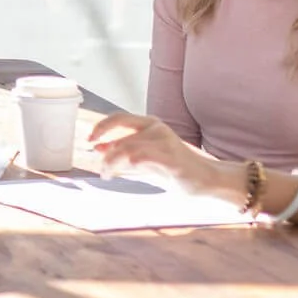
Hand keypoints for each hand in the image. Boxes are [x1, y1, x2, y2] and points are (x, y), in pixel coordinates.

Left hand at [88, 113, 240, 200]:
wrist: (208, 180)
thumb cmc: (176, 168)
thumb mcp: (145, 159)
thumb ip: (124, 153)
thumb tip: (98, 148)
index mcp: (151, 125)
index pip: (119, 117)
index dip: (101, 126)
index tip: (89, 140)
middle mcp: (157, 128)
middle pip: (120, 126)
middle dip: (103, 140)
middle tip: (96, 158)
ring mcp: (165, 141)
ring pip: (126, 146)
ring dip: (110, 161)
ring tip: (106, 173)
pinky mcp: (171, 157)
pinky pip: (138, 157)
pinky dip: (121, 165)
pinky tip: (115, 175)